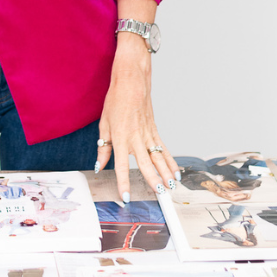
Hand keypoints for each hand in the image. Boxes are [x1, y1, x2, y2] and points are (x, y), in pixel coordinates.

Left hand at [96, 39, 178, 202]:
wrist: (132, 80)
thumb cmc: (115, 100)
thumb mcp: (103, 124)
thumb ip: (104, 147)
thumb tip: (100, 165)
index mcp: (120, 137)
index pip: (121, 165)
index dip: (123, 182)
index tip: (127, 196)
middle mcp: (136, 138)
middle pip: (146, 164)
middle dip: (152, 180)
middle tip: (159, 194)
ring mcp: (147, 134)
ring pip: (159, 158)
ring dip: (166, 174)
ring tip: (171, 188)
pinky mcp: (154, 130)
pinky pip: (163, 149)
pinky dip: (171, 162)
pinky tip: (176, 173)